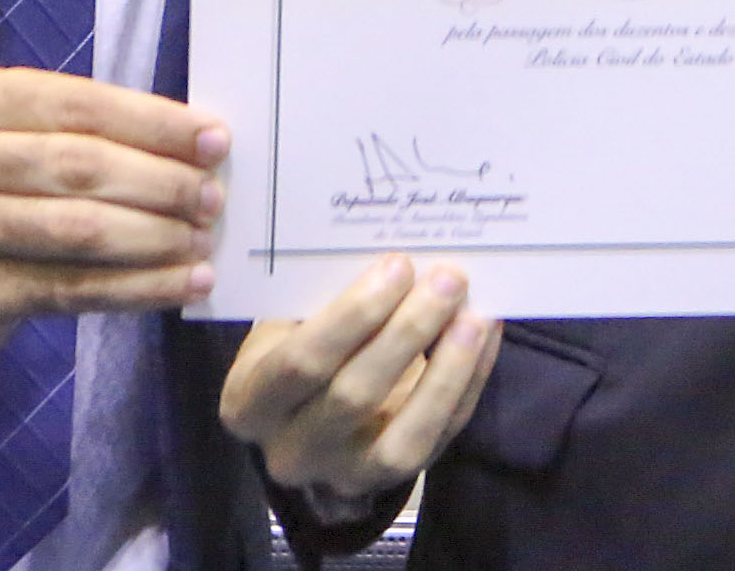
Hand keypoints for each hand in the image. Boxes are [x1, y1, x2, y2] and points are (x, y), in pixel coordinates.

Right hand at [0, 67, 227, 369]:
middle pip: (82, 168)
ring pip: (81, 232)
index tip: (214, 140)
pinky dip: (136, 288)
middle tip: (213, 196)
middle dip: (163, 183)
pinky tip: (180, 286)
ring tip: (204, 241)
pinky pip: (70, 289)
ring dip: (158, 239)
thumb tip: (186, 143)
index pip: (78, 105)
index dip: (154, 124)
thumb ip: (68, 127)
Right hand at [222, 254, 501, 511]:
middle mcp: (289, 451)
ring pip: (402, 438)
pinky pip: (437, 438)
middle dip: (407, 332)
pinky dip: (466, 385)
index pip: (301, 363)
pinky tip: (484, 337)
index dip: (354, 315)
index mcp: (250, 400)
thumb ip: (327, 295)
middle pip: (353, 396)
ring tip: (475, 315)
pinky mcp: (391, 480)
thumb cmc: (298, 343)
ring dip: (447, 370)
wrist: (304, 413)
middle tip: (447, 279)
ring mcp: (342, 474)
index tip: (398, 265)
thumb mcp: (290, 321)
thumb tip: (401, 254)